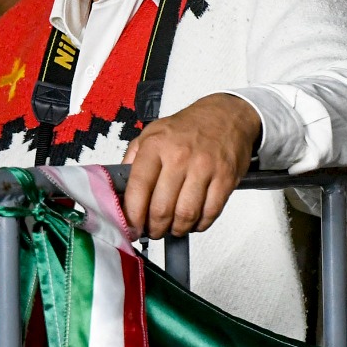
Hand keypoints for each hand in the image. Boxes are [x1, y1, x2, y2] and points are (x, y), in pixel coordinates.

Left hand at [122, 93, 260, 238]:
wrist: (227, 115)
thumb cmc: (188, 128)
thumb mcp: (152, 133)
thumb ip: (133, 160)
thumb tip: (119, 191)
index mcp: (156, 146)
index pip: (138, 189)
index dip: (132, 216)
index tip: (132, 227)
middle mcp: (180, 156)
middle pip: (162, 208)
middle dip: (155, 228)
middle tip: (153, 231)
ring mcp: (205, 168)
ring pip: (186, 214)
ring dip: (177, 229)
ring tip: (173, 228)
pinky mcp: (226, 178)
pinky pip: (211, 212)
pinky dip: (200, 224)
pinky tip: (194, 221)